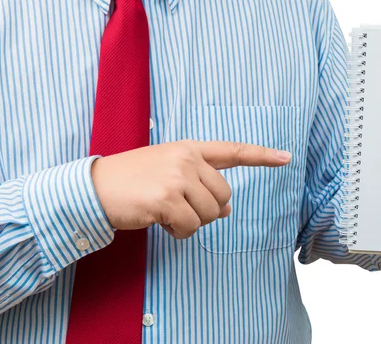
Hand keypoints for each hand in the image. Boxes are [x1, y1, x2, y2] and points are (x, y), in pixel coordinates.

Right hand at [91, 140, 291, 238]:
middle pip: (223, 197)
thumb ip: (199, 185)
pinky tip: (159, 221)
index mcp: (189, 148)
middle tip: (178, 208)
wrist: (94, 187)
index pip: (232, 151)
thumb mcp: (168, 174)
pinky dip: (178, 232)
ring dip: (190, 223)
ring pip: (210, 214)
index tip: (286, 157)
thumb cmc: (132, 181)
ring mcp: (177, 177)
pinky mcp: (166, 198)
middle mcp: (186, 158)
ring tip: (165, 212)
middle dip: (206, 210)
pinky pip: (190, 228)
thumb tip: (227, 211)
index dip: (261, 155)